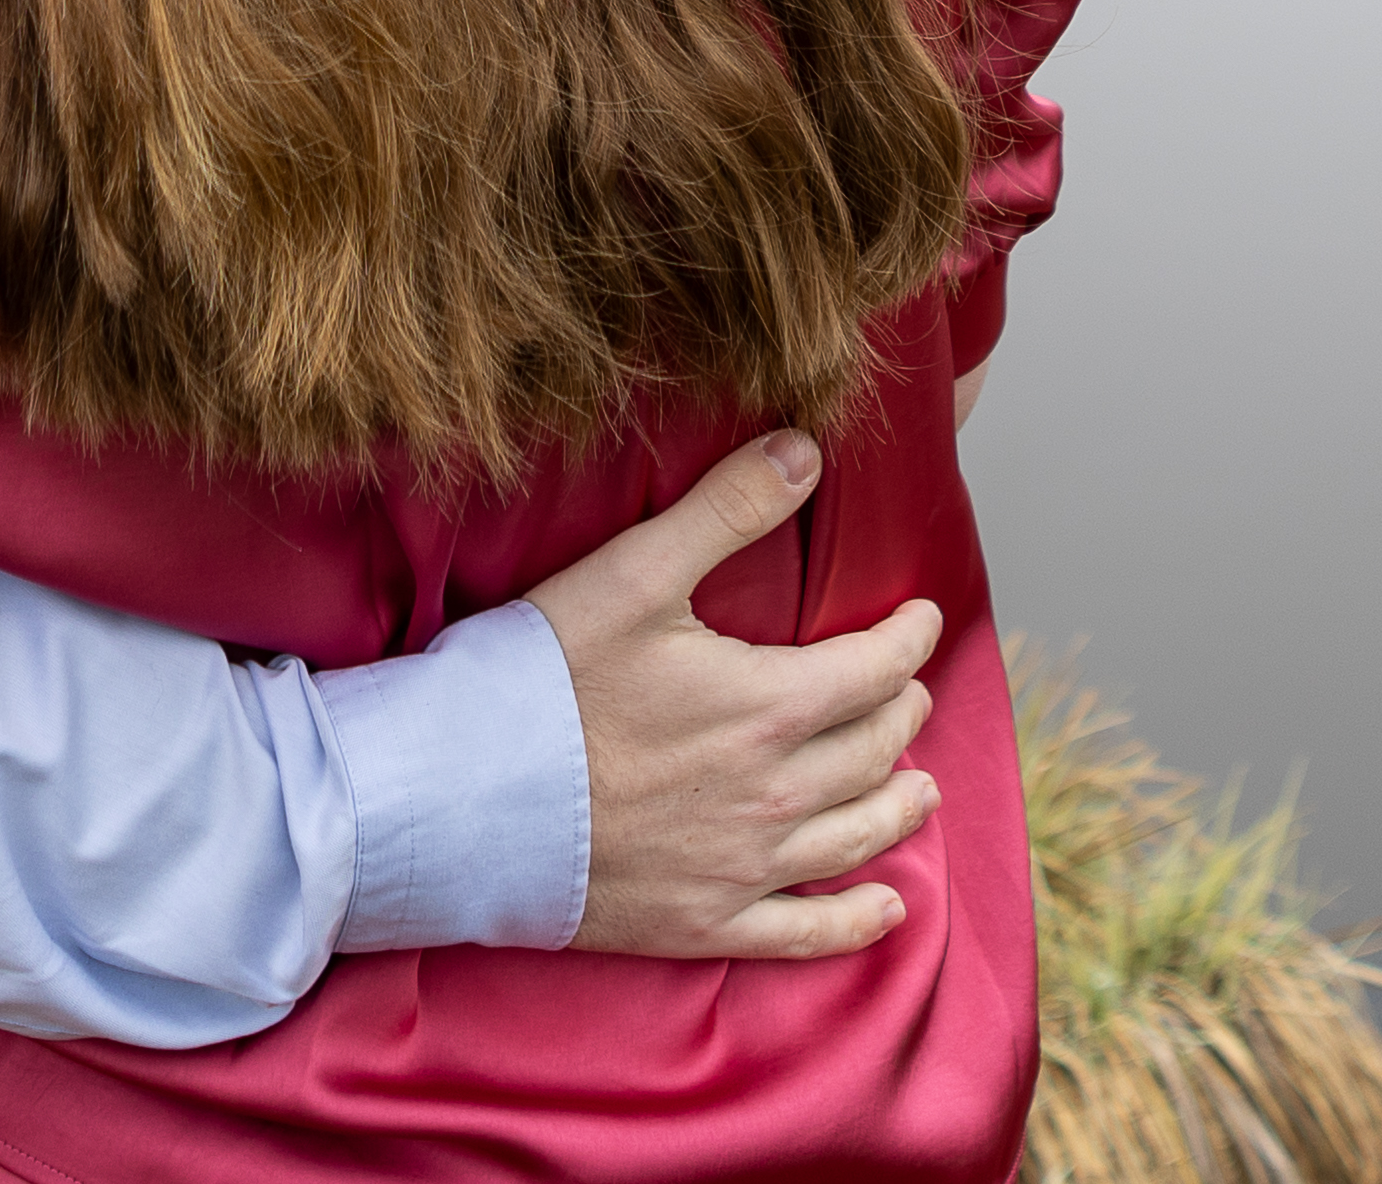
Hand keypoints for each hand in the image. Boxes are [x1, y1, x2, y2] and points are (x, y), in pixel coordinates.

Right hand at [526, 431, 947, 960]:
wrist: (460, 799)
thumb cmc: (541, 680)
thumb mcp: (632, 573)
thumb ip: (726, 508)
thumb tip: (806, 448)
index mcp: (770, 705)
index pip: (876, 668)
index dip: (908, 638)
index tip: (921, 619)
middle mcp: (775, 794)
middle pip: (874, 749)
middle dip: (900, 711)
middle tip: (906, 690)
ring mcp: (741, 867)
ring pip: (856, 835)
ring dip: (899, 805)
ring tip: (921, 788)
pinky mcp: (702, 923)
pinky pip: (805, 932)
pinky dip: (855, 920)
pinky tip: (887, 908)